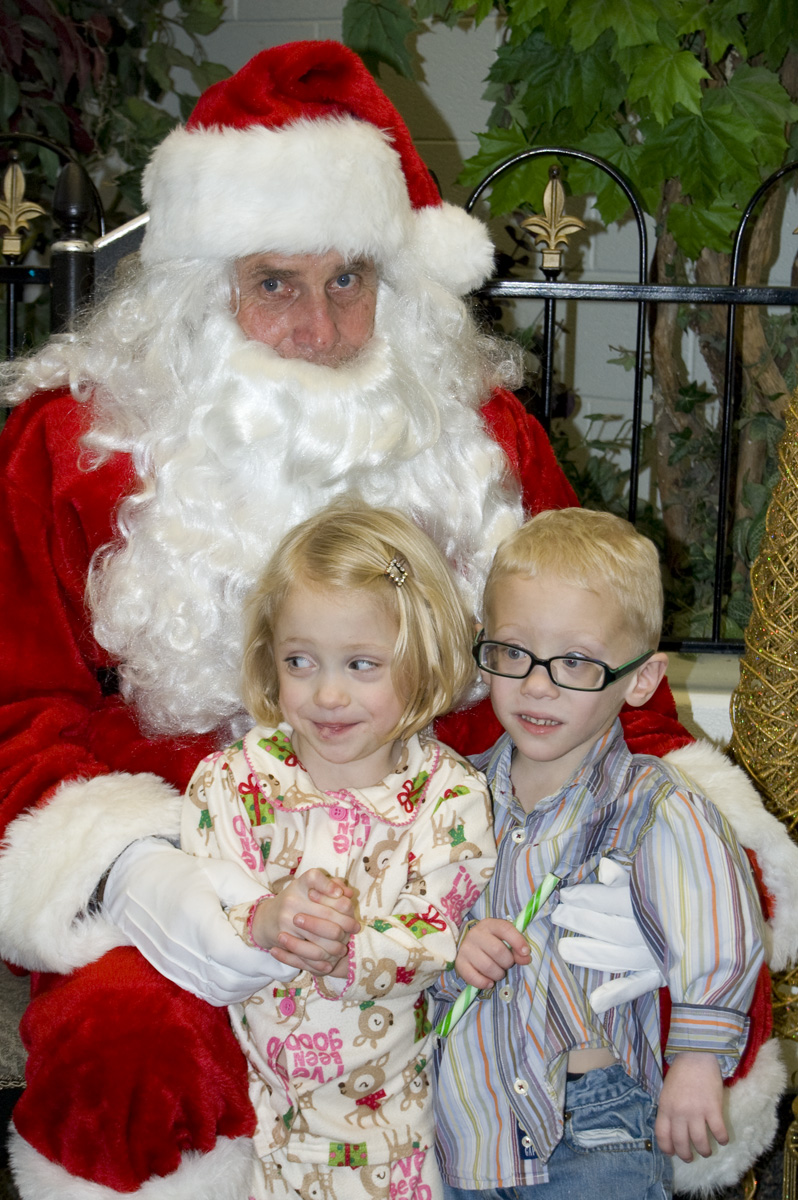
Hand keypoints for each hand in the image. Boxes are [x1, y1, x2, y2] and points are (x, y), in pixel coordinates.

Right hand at [103, 838, 298, 1004]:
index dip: (263, 960)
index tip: (284, 952)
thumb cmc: (182, 873)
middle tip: (281, 956)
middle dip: (263, 972)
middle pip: (233, 978)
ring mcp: (178, 967)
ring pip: (224, 990)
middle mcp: (185, 950)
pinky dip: (233, 989)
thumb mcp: (221, 872)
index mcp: (196, 921)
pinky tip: (244, 972)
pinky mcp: (176, 976)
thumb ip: (250, 894)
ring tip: (264, 963)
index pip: (234, 955)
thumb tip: (280, 913)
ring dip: (250, 983)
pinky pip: (211, 993)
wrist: (136, 885)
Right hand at [253, 868, 359, 975]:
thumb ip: (331, 884)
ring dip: (335, 945)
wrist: (266, 919)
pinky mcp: (281, 939)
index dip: (335, 890)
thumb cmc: (296, 901)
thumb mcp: (311, 887)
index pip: (316, 879)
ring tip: (343, 948)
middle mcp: (291, 900)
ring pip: (318, 938)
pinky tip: (329, 963)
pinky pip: (304, 955)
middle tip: (355, 929)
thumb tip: (348, 893)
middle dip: (345, 924)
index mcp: (300, 884)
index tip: (348, 901)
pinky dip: (318, 962)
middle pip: (326, 914)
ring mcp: (286, 920)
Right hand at [455, 918, 529, 989]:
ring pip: (487, 966)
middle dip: (507, 962)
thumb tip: (526, 958)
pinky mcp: (459, 963)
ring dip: (498, 974)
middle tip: (507, 965)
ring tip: (498, 973)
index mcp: (489, 924)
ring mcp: (466, 948)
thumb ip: (518, 949)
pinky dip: (484, 983)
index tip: (526, 953)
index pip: (505, 929)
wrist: (469, 948)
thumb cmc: (492, 943)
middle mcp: (475, 934)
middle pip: (497, 950)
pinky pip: (473, 977)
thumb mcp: (506, 941)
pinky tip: (489, 982)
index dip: (518, 941)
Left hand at [551, 857, 665, 1012]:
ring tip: (564, 950)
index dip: (587, 898)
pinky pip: (639, 985)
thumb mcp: (656, 877)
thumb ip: (627, 878)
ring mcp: (660, 957)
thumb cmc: (678, 891)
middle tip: (558, 917)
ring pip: (619, 958)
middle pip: (612, 930)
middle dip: (582, 922)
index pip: (613, 901)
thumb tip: (603, 869)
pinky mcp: (665, 975)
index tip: (566, 895)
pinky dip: (617, 994)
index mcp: (654, 904)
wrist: (715, 920)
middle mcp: (656, 933)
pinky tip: (594, 1002)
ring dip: (590, 955)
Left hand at [655, 1052, 727, 1160]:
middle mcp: (679, 1113)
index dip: (667, 1148)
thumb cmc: (681, 1073)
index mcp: (665, 1107)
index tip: (672, 1153)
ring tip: (706, 1151)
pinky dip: (722, 1139)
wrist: (696, 1056)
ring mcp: (696, 1112)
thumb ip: (668, 1109)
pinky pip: (718, 1131)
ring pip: (700, 1142)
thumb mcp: (667, 1091)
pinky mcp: (713, 1109)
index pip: (662, 1135)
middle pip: (681, 1143)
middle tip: (690, 1157)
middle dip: (686, 1155)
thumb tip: (672, 1128)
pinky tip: (723, 1139)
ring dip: (704, 1150)